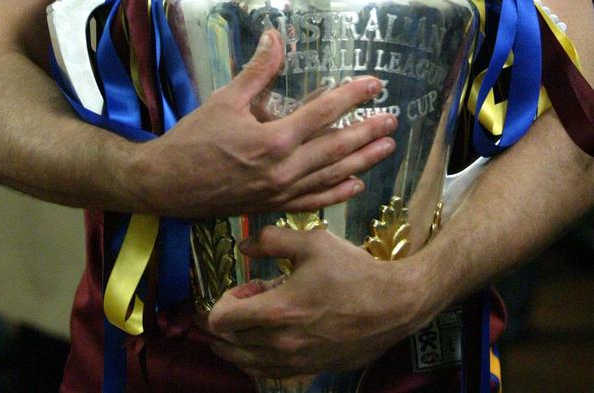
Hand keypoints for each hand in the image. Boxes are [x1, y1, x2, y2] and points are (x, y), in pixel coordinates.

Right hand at [133, 29, 397, 216]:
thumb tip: (275, 37)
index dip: (352, 96)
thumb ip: (257, 70)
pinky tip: (355, 184)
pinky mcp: (273, 207)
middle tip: (393, 119)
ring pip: (331, 176)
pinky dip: (336, 193)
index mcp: (273, 140)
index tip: (375, 84)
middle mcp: (283, 170)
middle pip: (336, 148)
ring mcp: (280, 193)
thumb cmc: (193, 139)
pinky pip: (313, 201)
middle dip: (368, 132)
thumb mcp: (225, 99)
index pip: (323, 113)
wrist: (166, 185)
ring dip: (362, 161)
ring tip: (386, 148)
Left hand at [207, 226, 422, 378]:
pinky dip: (257, 359)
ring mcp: (296, 362)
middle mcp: (281, 343)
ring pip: (246, 363)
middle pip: (230, 343)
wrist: (393, 305)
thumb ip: (271, 240)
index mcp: (277, 310)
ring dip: (237, 344)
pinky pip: (269, 373)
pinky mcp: (310, 370)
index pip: (222, 319)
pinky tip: (266, 342)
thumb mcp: (312, 242)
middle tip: (241, 302)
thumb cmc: (352, 271)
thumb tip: (244, 247)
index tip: (238, 288)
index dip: (220, 303)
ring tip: (246, 323)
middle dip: (226, 322)